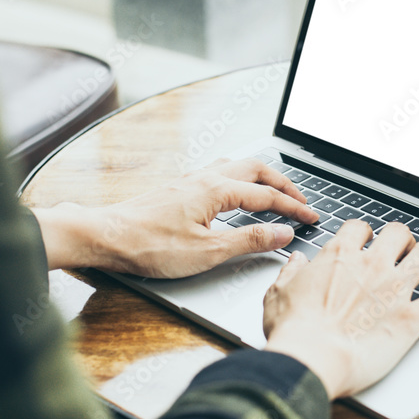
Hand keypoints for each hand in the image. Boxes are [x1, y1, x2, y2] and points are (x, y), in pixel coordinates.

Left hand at [33, 158, 318, 277]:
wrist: (106, 236)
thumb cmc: (150, 246)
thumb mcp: (208, 251)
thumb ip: (249, 240)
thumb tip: (283, 233)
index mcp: (218, 190)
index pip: (268, 196)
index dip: (294, 208)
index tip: (312, 217)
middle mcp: (206, 178)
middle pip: (256, 169)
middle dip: (283, 183)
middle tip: (300, 200)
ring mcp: (191, 180)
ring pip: (237, 166)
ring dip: (261, 177)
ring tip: (274, 193)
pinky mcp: (179, 188)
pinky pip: (220, 172)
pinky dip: (240, 180)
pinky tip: (235, 194)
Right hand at [263, 219, 418, 398]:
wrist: (313, 358)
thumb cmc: (294, 330)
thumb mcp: (278, 292)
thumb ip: (291, 272)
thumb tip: (297, 262)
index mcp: (339, 256)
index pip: (360, 228)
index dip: (365, 233)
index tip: (366, 241)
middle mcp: (372, 266)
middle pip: (398, 233)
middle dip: (402, 238)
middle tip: (403, 248)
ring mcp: (395, 289)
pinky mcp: (411, 318)